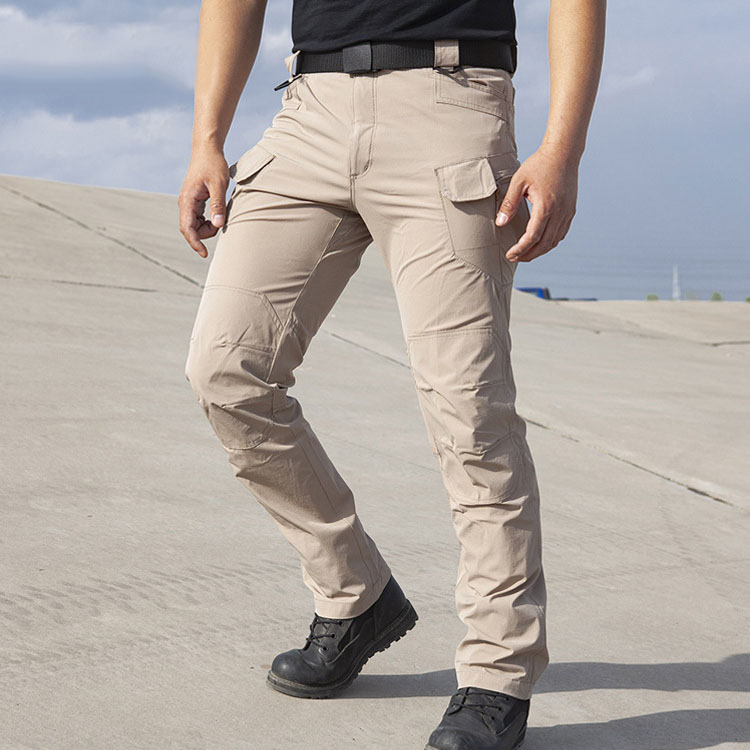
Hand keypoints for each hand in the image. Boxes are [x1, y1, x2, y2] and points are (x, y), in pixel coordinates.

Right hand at [178, 146, 229, 257]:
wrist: (207, 149)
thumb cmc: (213, 164)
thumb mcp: (219, 184)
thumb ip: (218, 205)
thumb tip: (218, 225)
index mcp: (187, 200)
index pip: (187, 228)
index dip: (195, 243)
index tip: (204, 253)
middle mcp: (185, 203)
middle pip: (191, 229)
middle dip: (205, 234)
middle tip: (222, 223)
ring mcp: (189, 203)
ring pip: (195, 225)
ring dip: (208, 227)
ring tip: (221, 215)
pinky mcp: (194, 201)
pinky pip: (199, 218)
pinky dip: (208, 221)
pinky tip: (218, 214)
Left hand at [495, 145, 577, 262]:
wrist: (563, 153)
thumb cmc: (539, 164)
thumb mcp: (519, 181)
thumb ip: (509, 204)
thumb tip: (499, 223)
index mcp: (546, 207)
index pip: (532, 237)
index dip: (520, 249)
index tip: (509, 254)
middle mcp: (559, 213)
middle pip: (544, 244)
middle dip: (529, 255)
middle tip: (514, 258)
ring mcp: (567, 213)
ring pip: (554, 241)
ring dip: (539, 251)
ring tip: (524, 254)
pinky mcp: (571, 211)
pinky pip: (561, 233)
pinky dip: (550, 242)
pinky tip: (539, 243)